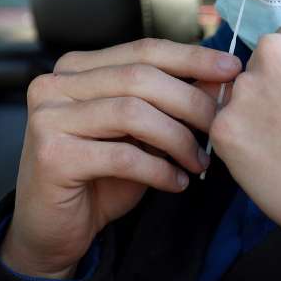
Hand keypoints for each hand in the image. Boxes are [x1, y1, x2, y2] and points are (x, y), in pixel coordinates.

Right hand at [0, 38, 241, 278]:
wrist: (53, 230)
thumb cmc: (100, 177)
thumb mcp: (140, 133)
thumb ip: (169, 103)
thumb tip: (220, 79)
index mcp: (77, 68)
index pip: (143, 51)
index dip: (190, 57)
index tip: (231, 69)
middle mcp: (56, 84)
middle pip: (140, 78)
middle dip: (190, 101)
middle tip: (220, 126)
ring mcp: (48, 118)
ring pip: (132, 113)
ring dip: (178, 138)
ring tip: (200, 162)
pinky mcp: (52, 155)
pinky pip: (122, 156)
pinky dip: (159, 170)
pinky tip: (177, 182)